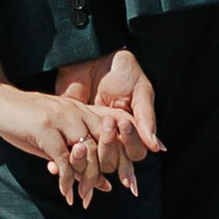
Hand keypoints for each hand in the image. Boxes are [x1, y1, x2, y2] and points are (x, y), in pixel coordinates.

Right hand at [0, 76, 118, 210]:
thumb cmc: (23, 122)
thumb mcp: (54, 139)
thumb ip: (78, 158)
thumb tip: (106, 185)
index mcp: (81, 110)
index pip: (113, 133)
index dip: (120, 158)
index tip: (122, 182)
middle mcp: (75, 111)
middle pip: (104, 143)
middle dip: (105, 172)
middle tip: (96, 195)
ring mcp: (61, 117)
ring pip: (86, 152)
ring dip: (86, 180)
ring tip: (83, 198)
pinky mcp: (44, 126)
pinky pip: (62, 159)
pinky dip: (66, 179)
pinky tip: (64, 192)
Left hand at [56, 49, 163, 193]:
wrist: (91, 54)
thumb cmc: (121, 71)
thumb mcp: (139, 89)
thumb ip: (146, 117)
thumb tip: (157, 147)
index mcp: (130, 132)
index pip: (135, 152)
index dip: (131, 144)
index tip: (124, 124)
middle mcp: (111, 139)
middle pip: (113, 162)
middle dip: (110, 146)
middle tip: (107, 123)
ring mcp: (89, 137)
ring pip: (90, 163)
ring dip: (89, 156)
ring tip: (88, 136)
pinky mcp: (69, 132)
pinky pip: (68, 155)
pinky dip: (64, 161)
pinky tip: (61, 156)